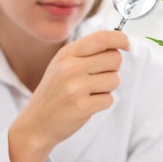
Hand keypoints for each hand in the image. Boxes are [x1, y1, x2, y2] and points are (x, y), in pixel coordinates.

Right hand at [8, 30, 128, 161]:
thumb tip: (119, 44)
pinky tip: (86, 104)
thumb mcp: (63, 64)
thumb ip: (87, 52)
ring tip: (89, 93)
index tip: (127, 44)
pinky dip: (102, 103)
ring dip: (107, 88)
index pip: (102, 38)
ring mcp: (76, 87)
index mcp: (67, 54)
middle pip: (115, 58)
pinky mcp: (82, 106)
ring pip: (115, 79)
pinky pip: (109, 99)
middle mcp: (71, 67)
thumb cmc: (55, 92)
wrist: (35, 123)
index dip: (120, 39)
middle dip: (112, 68)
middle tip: (97, 78)